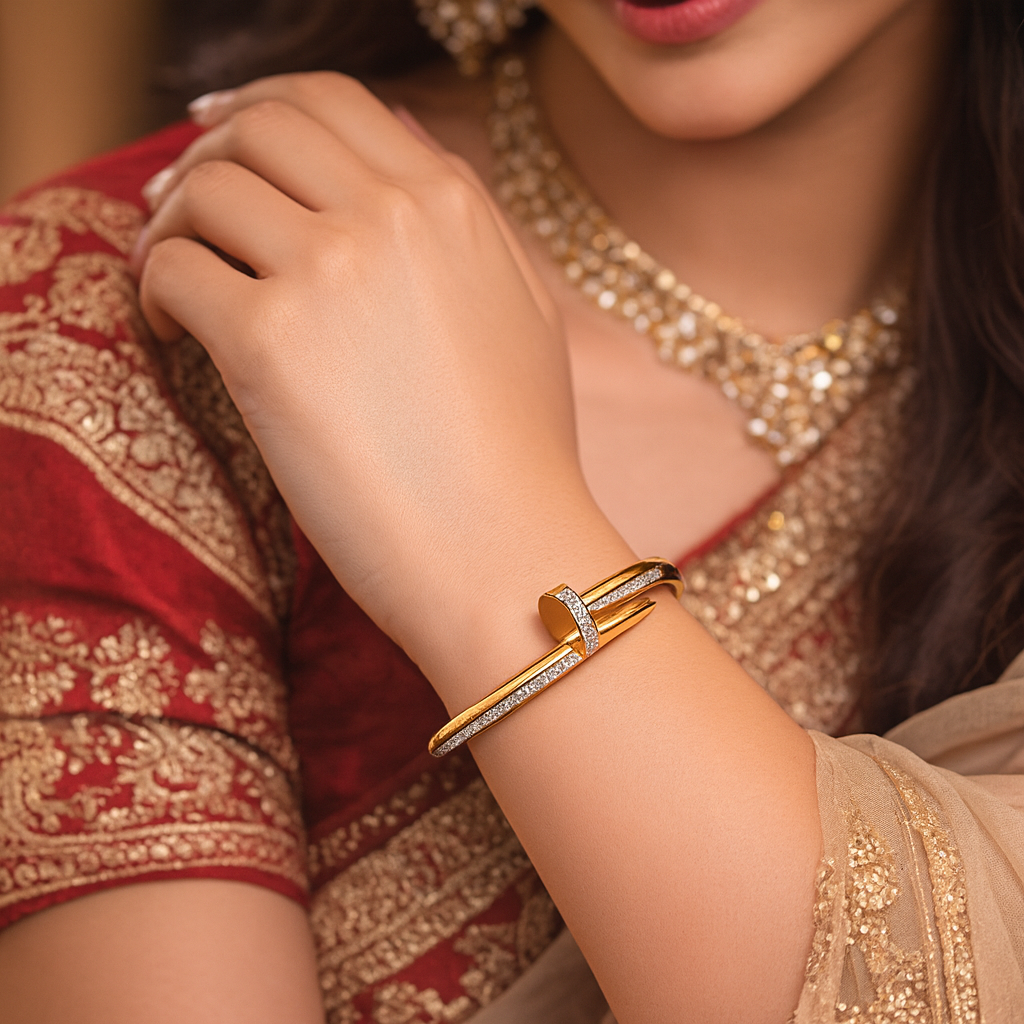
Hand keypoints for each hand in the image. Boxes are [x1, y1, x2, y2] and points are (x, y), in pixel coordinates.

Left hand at [135, 73, 628, 680]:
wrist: (506, 551)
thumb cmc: (519, 455)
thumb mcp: (521, 315)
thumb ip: (466, 228)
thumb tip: (405, 143)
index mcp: (454, 205)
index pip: (334, 101)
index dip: (261, 111)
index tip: (219, 142)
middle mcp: (394, 215)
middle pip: (258, 124)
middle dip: (206, 158)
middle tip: (183, 213)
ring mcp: (332, 270)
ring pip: (205, 188)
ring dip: (170, 225)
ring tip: (174, 284)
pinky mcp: (269, 342)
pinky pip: (172, 270)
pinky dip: (154, 293)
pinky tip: (171, 334)